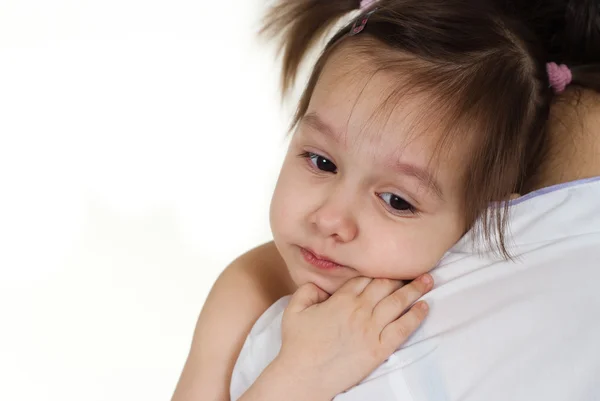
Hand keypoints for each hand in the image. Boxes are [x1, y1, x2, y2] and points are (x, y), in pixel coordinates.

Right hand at [273, 275, 432, 399]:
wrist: (304, 375)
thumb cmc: (297, 345)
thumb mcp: (293, 310)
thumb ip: (306, 291)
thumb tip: (319, 284)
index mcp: (341, 300)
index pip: (365, 278)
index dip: (377, 270)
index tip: (388, 265)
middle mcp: (359, 310)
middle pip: (385, 285)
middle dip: (401, 275)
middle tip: (417, 267)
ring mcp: (370, 329)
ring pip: (397, 303)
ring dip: (415, 290)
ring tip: (429, 280)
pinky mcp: (378, 349)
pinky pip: (402, 328)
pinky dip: (415, 316)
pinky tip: (425, 307)